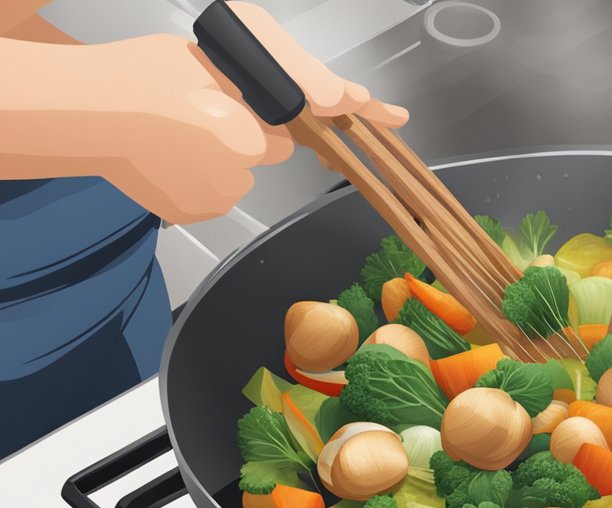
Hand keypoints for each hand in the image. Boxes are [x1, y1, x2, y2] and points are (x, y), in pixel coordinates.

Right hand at [41, 4, 404, 223]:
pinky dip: (203, 174)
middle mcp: (243, 163)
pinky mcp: (203, 209)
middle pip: (273, 145)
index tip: (395, 115)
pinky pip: (221, 188)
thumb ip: (264, 84)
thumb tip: (309, 104)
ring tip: (179, 131)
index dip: (359, 109)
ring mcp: (222, 190)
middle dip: (252, 129)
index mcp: (250, 123)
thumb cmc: (140, 78)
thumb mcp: (211, 63)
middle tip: (205, 110)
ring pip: (245, 167)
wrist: (84, 113)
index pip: (312, 112)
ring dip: (224, 152)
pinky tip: (173, 154)